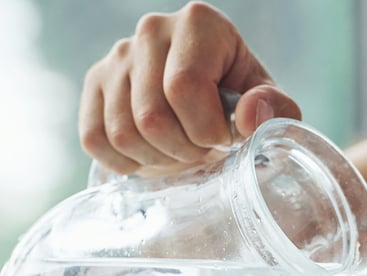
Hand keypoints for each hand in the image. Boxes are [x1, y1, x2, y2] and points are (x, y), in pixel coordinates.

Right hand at [79, 1, 301, 174]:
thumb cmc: (239, 97)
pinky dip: (125, 162)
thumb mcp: (266, 100)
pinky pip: (95, 139)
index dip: (206, 130)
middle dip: (184, 150)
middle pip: (152, 117)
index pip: (184, 87)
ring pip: (123, 133)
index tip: (223, 138)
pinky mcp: (93, 83)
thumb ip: (273, 107)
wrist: (207, 99)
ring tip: (180, 150)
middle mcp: (151, 30)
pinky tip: (152, 154)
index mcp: (199, 23)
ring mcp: (116, 56)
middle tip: (202, 149)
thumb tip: (248, 117)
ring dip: (157, 159)